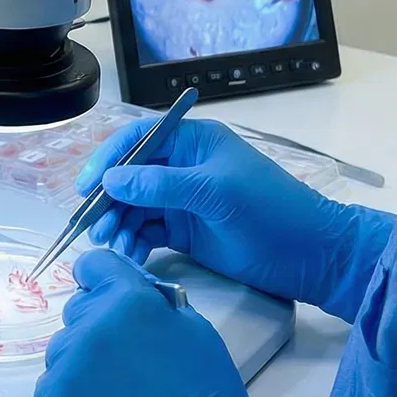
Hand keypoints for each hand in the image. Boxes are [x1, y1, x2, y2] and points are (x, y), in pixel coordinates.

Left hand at [33, 251, 309, 396]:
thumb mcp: (195, 329)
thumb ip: (155, 302)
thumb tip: (129, 292)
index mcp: (128, 300)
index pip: (93, 265)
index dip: (100, 278)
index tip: (105, 292)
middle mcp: (89, 326)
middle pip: (77, 309)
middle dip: (97, 324)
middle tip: (126, 358)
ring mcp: (65, 367)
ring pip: (62, 348)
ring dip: (82, 361)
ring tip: (116, 391)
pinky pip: (51, 384)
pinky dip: (70, 395)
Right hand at [79, 118, 391, 319]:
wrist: (310, 255)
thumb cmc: (269, 210)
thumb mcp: (214, 192)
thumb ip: (161, 185)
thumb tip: (111, 181)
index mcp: (193, 142)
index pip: (139, 140)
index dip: (108, 159)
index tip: (86, 186)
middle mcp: (183, 167)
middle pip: (130, 177)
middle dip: (109, 201)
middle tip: (96, 228)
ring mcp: (183, 201)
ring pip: (135, 208)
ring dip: (119, 225)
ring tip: (111, 247)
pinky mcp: (186, 232)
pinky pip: (147, 233)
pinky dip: (133, 244)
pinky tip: (128, 257)